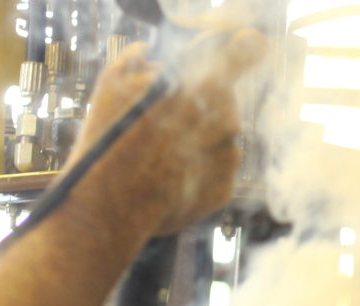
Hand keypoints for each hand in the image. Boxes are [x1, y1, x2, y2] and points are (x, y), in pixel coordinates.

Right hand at [67, 27, 265, 235]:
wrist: (112, 207)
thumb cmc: (108, 142)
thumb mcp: (111, 86)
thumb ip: (136, 61)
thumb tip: (148, 53)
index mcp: (201, 87)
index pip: (239, 57)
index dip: (247, 49)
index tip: (252, 43)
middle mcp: (224, 122)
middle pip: (224, 106)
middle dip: (201, 112)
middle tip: (166, 127)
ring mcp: (227, 159)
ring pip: (222, 142)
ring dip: (200, 145)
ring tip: (162, 158)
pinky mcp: (225, 190)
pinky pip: (217, 174)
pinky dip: (198, 175)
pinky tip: (170, 180)